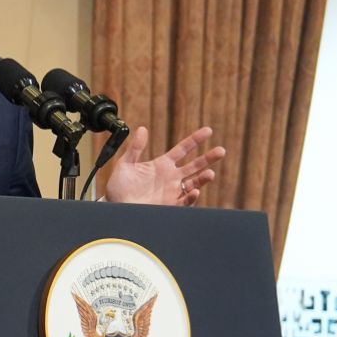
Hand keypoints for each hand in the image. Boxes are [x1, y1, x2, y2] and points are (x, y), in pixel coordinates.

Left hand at [102, 125, 226, 205]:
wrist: (115, 207)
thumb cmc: (118, 187)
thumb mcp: (125, 164)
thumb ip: (135, 148)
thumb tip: (142, 129)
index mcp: (162, 165)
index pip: (183, 149)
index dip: (195, 140)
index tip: (208, 131)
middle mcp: (170, 177)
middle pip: (195, 165)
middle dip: (209, 158)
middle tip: (221, 151)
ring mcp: (172, 191)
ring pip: (194, 183)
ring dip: (203, 178)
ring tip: (210, 173)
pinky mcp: (170, 205)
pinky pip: (184, 201)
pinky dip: (190, 196)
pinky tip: (194, 191)